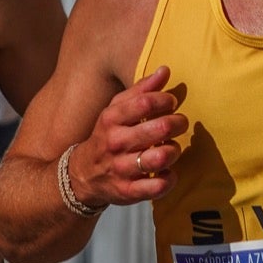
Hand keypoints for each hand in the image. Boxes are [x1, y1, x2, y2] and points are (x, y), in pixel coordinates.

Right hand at [69, 67, 188, 207]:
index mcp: (111, 119)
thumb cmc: (108, 136)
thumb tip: (165, 70)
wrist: (83, 175)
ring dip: (174, 150)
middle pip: (159, 129)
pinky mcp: (128, 191)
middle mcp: (115, 143)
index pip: (145, 103)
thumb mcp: (116, 110)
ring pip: (161, 157)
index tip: (171, 102)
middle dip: (177, 123)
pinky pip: (158, 186)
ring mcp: (121, 169)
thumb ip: (141, 90)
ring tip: (172, 147)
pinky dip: (170, 178)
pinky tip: (168, 171)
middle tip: (179, 123)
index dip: (165, 100)